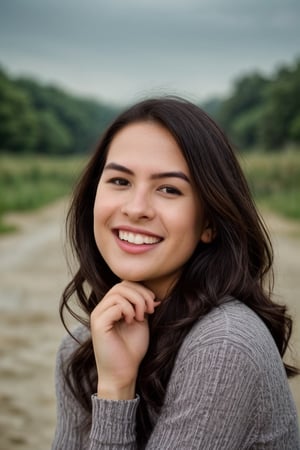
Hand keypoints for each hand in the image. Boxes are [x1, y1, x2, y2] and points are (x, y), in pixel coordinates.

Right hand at [90, 281, 159, 398]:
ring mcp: (98, 315)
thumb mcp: (141, 322)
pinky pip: (115, 306)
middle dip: (140, 294)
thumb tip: (152, 294)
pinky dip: (128, 310)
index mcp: (110, 307)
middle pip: (121, 285)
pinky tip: (131, 322)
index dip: (141, 289)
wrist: (123, 373)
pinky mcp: (98, 324)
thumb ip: (142, 307)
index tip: (153, 304)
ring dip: (135, 302)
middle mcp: (101, 309)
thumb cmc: (131, 350)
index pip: (124, 284)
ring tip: (140, 318)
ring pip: (117, 293)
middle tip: (150, 309)